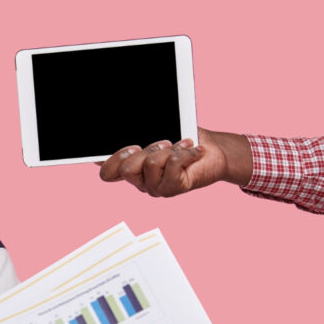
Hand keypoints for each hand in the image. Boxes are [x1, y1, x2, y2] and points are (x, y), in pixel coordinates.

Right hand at [97, 128, 253, 196]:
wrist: (215, 151)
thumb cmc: (186, 140)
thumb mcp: (159, 135)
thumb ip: (139, 136)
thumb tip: (126, 135)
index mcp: (133, 169)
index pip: (108, 173)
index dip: (109, 161)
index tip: (128, 147)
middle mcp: (141, 181)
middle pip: (124, 169)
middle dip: (143, 150)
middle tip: (162, 143)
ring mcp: (156, 187)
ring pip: (149, 164)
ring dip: (168, 149)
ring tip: (181, 146)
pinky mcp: (173, 188)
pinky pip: (171, 166)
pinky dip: (184, 153)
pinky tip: (193, 151)